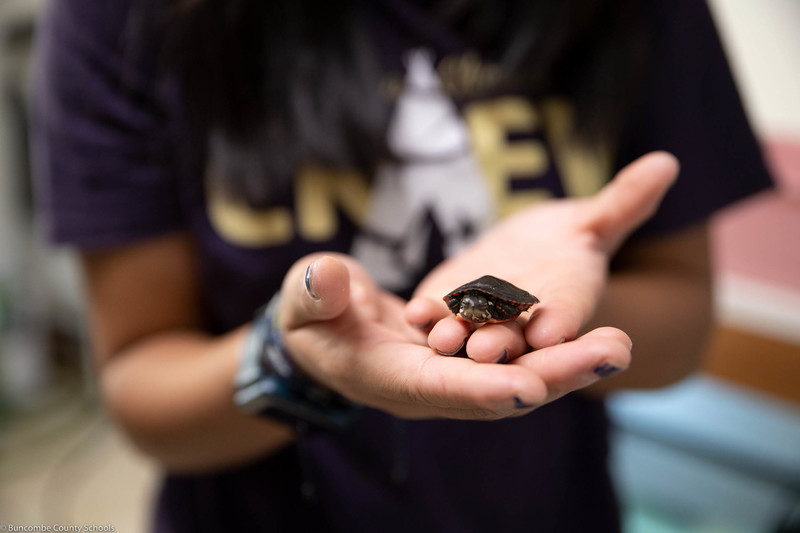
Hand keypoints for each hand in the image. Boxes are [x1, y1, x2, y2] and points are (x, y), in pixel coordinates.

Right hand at [278, 253, 633, 419]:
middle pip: (498, 388)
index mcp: (387, 377)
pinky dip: (551, 343)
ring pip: (517, 372)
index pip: (440, 388)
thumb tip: (330, 278)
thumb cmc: (308, 315)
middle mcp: (431, 386)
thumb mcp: (302, 299)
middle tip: (612, 351)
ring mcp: (454, 373)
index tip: (530, 385)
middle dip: (553, 374)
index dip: (483, 387)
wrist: (328, 328)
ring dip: (567, 361)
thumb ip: (314, 292)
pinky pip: (515, 353)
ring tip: (618, 342)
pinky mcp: (469, 355)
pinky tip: (595, 329)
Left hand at [406, 151, 678, 362]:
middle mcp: (523, 324)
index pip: (566, 316)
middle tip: (488, 349)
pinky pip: (438, 314)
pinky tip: (415, 312)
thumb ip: (622, 202)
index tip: (552, 330)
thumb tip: (668, 161)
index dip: (560, 321)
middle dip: (502, 341)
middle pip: (514, 334)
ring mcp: (482, 321)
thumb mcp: (592, 223)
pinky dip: (427, 315)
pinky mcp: (449, 308)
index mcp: (565, 305)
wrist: (524, 258)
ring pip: (471, 332)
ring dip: (458, 336)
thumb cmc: (566, 244)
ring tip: (444, 338)